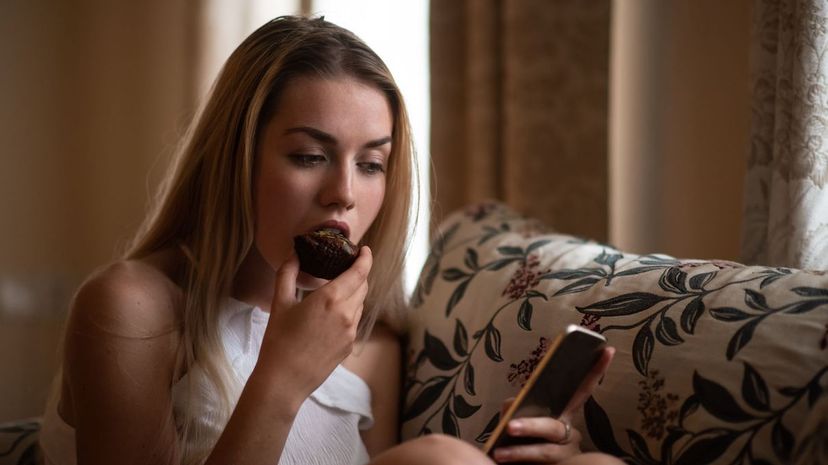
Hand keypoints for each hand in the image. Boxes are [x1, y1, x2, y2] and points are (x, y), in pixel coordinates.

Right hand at [257, 246, 371, 399]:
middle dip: (359, 273)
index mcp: (331, 298)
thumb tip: (294, 254)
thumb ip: (287, 274)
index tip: (364, 249)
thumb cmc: (278, 341)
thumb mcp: (279, 303)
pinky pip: (355, 321)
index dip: (365, 258)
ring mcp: (351, 331)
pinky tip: (333, 312)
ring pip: (360, 303)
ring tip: (338, 288)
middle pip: (363, 286)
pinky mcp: (349, 345)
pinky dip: (349, 310)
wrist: (284, 381)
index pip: (359, 272)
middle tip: (347, 265)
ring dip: (354, 292)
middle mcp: (346, 313)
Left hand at [492, 347, 614, 462]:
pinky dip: (517, 463)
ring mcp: (566, 455)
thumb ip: (516, 408)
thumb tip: (511, 409)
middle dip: (531, 426)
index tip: (608, 349)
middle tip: (510, 426)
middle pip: (554, 427)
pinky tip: (498, 458)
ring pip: (546, 452)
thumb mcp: (520, 418)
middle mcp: (570, 434)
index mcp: (564, 416)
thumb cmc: (523, 439)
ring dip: (520, 452)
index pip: (581, 391)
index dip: (595, 372)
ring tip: (499, 453)